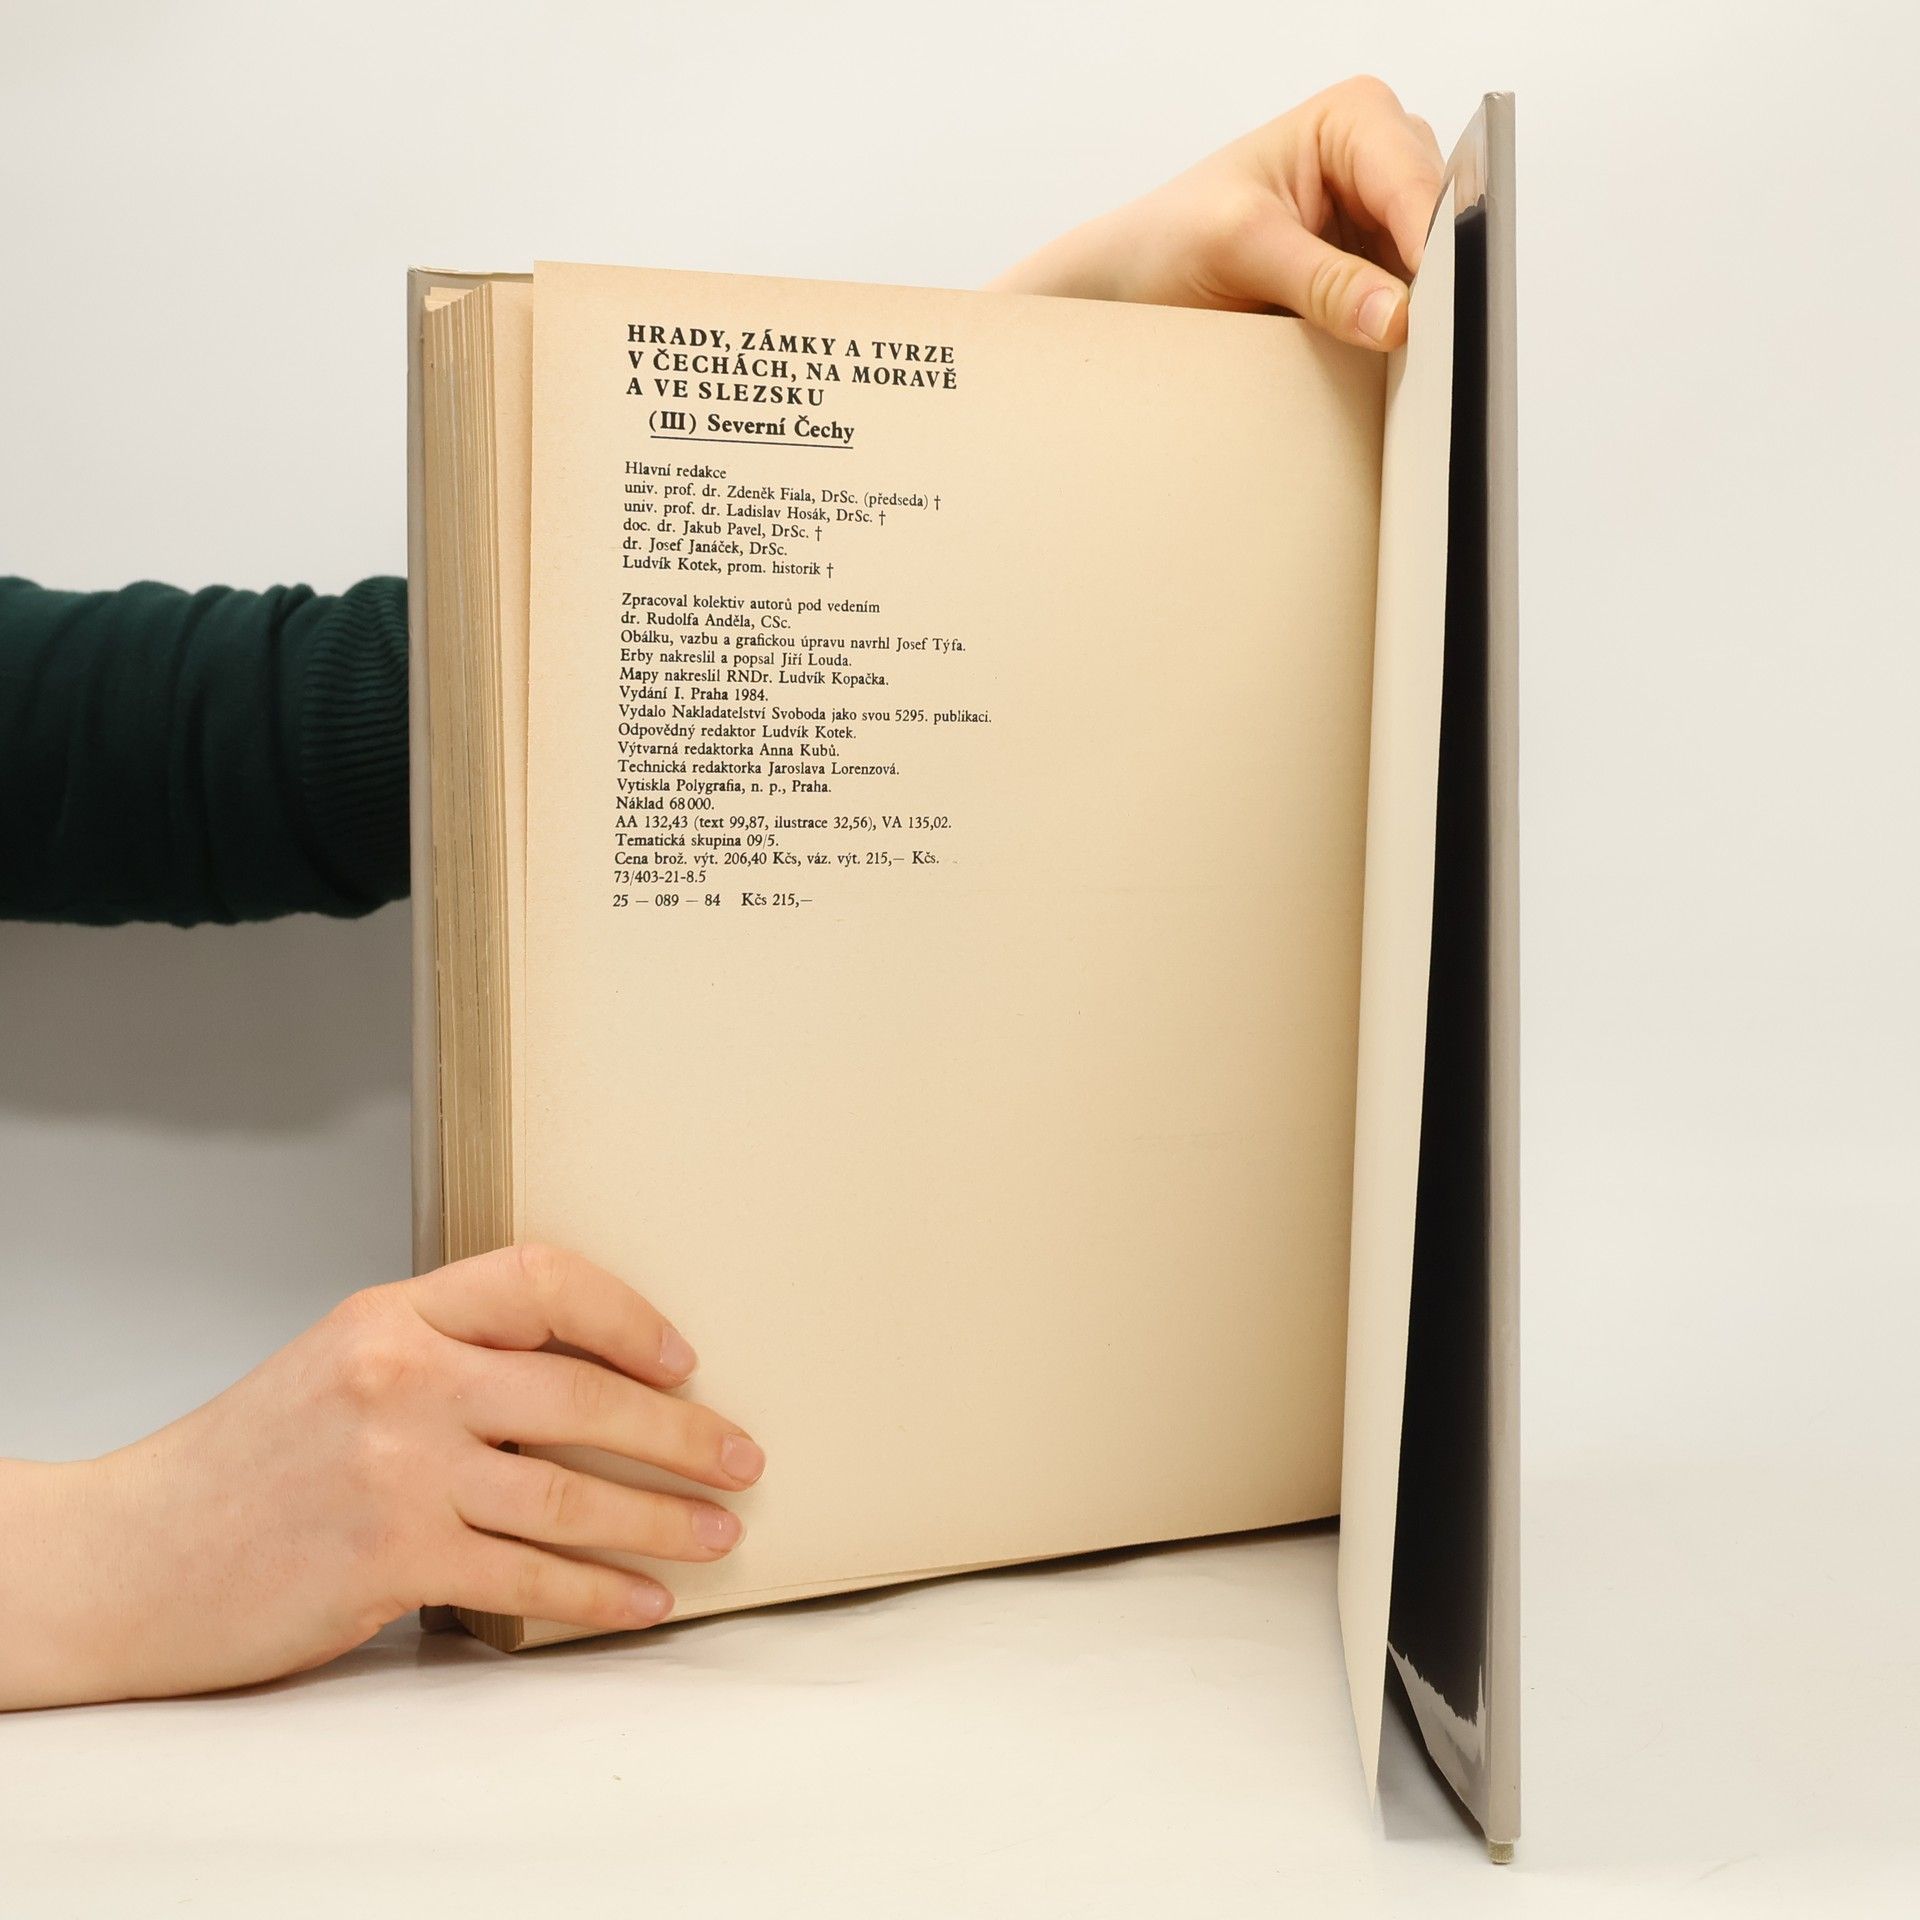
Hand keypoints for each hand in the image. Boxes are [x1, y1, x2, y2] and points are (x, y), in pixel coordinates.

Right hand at [0, 1245, 763, 1708]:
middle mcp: (403, 1379)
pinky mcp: (390, 1559)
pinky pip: (530, 1577)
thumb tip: (585, 1382)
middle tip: (740, 1457)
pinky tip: (642, 1601)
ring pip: (572, 1494)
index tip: (682, 1359)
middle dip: (681, 1432)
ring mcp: (398, 1469)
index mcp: (394, 1314)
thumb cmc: (248, 1461)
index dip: (628, 1316)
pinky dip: (600, 1595)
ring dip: (662, 1520)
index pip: (543, 1280)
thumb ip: (449, 1358)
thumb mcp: (343, 1366)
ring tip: (717, 1534)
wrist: (133, 1557)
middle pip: (582, 1395)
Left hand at [989, 75, 1443, 349]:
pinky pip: (1409, 317)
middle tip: (1418, 344)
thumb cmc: (1169, 239)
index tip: (1429, 310)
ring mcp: (1380, 229)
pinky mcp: (1371, 284)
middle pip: (1440, 229)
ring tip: (1399, 360)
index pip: (1418, 184)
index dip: (1432, 248)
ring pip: (1436, 279)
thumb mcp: (1239, 248)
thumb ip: (1323, 279)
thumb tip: (1396, 317)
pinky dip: (1400, 344)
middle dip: (1431, 286)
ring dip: (1420, 321)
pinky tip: (1387, 366)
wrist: (1132, 285)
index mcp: (1356, 121)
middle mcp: (1380, 166)